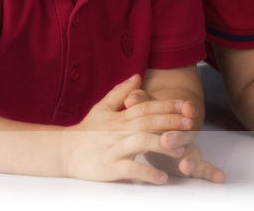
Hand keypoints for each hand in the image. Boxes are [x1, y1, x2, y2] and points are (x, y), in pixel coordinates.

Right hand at [61, 74, 193, 182]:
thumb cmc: (86, 131)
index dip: (167, 105)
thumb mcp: (102, 107)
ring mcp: (114, 149)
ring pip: (141, 143)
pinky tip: (161, 178)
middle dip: (170, 122)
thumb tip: (137, 76)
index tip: (185, 105)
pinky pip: (130, 169)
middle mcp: (119, 130)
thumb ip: (121, 92)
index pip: (146, 107)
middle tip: (190, 123)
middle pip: (148, 123)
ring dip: (162, 146)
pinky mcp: (109, 167)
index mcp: (120, 117)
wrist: (63, 151)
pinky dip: (146, 173)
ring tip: (181, 150)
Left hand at [125, 89, 225, 182]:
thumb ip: (142, 101)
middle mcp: (186, 133)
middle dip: (178, 137)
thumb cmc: (156, 117)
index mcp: (177, 117)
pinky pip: (203, 169)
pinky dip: (212, 173)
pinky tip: (220, 178)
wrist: (167, 128)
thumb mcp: (149, 107)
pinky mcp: (189, 163)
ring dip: (190, 160)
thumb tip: (131, 98)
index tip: (187, 108)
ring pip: (193, 153)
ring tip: (186, 166)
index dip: (187, 109)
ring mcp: (188, 149)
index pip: (184, 112)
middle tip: (166, 140)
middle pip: (185, 135)